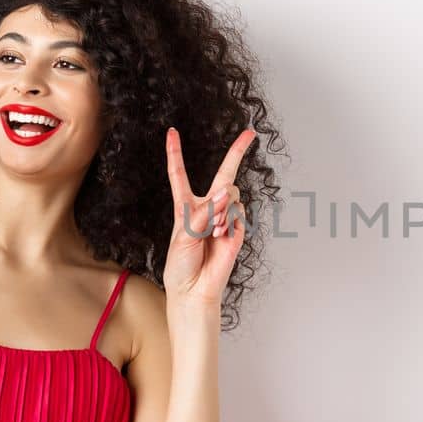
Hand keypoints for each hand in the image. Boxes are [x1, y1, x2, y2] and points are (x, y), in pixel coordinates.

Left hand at [161, 126, 256, 305]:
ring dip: (220, 211)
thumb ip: (204, 212)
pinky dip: (228, 223)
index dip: (175, 153)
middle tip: (250, 133)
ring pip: (231, 195)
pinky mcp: (238, 229)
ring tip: (212, 233)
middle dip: (237, 152)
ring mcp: (225, 217)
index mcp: (185, 206)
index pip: (180, 174)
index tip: (172, 132)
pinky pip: (238, 213)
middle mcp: (207, 207)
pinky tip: (221, 238)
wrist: (195, 288)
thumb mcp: (183, 234)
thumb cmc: (181, 264)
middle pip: (224, 173)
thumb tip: (225, 193)